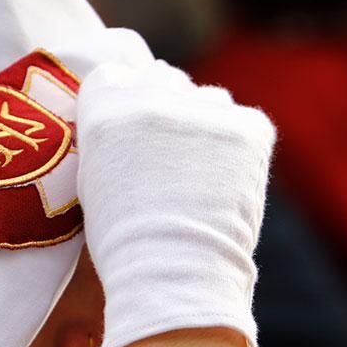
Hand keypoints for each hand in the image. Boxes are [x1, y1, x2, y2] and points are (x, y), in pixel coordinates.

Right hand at [76, 59, 275, 346]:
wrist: (175, 270)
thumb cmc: (123, 240)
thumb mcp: (94, 179)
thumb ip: (112, 137)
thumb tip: (136, 120)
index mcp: (106, 106)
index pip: (115, 75)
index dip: (124, 101)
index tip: (131, 129)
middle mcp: (154, 95)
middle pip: (164, 79)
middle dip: (166, 107)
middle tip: (171, 154)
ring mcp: (207, 108)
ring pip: (208, 98)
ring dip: (204, 123)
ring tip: (202, 172)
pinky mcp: (251, 127)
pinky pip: (246, 122)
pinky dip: (241, 146)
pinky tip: (229, 182)